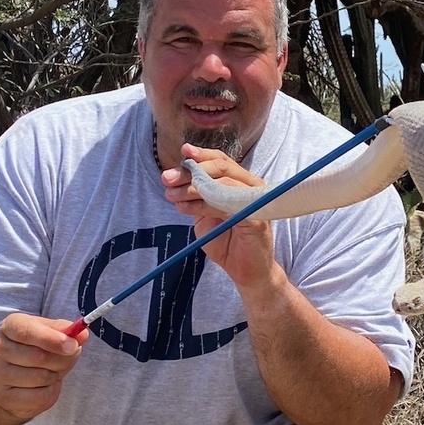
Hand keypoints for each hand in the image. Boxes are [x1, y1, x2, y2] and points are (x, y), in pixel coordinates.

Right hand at [0, 313, 87, 421]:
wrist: (15, 379)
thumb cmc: (37, 350)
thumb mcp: (50, 333)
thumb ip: (66, 331)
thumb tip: (81, 334)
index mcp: (9, 326)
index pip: (26, 331)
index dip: (51, 339)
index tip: (73, 345)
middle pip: (39, 356)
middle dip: (61, 360)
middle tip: (66, 359)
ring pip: (41, 377)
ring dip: (55, 376)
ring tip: (50, 372)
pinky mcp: (4, 397)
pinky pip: (39, 397)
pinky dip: (50, 392)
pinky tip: (43, 387)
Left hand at [162, 143, 277, 289]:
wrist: (246, 272)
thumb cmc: (228, 242)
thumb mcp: (206, 214)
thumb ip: (196, 196)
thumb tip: (174, 178)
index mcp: (241, 182)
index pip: (222, 160)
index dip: (202, 155)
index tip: (182, 152)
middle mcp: (251, 187)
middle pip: (221, 167)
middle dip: (191, 170)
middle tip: (167, 178)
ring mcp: (255, 201)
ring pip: (222, 184)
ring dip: (192, 188)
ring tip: (171, 194)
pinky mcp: (256, 219)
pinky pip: (225, 205)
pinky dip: (202, 205)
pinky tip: (184, 208)